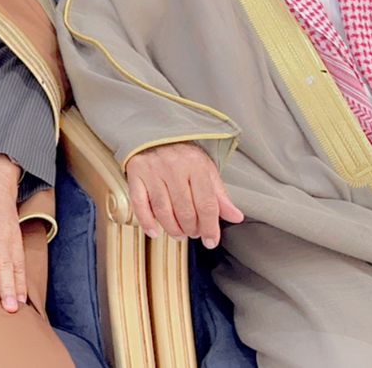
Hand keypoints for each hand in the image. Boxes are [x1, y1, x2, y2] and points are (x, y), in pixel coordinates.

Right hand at [124, 142, 241, 247]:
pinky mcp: (135, 175)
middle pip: (185, 210)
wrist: (154, 131)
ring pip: (163, 211)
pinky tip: (154, 232)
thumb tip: (236, 217)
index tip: (211, 241)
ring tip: (179, 233)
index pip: (206, 204)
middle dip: (191, 229)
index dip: (210, 227)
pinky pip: (140, 204)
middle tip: (193, 233)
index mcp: (196, 165)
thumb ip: (219, 195)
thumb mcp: (206, 169)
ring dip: (173, 229)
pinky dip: (147, 222)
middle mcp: (174, 167)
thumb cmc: (182, 154)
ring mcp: (153, 171)